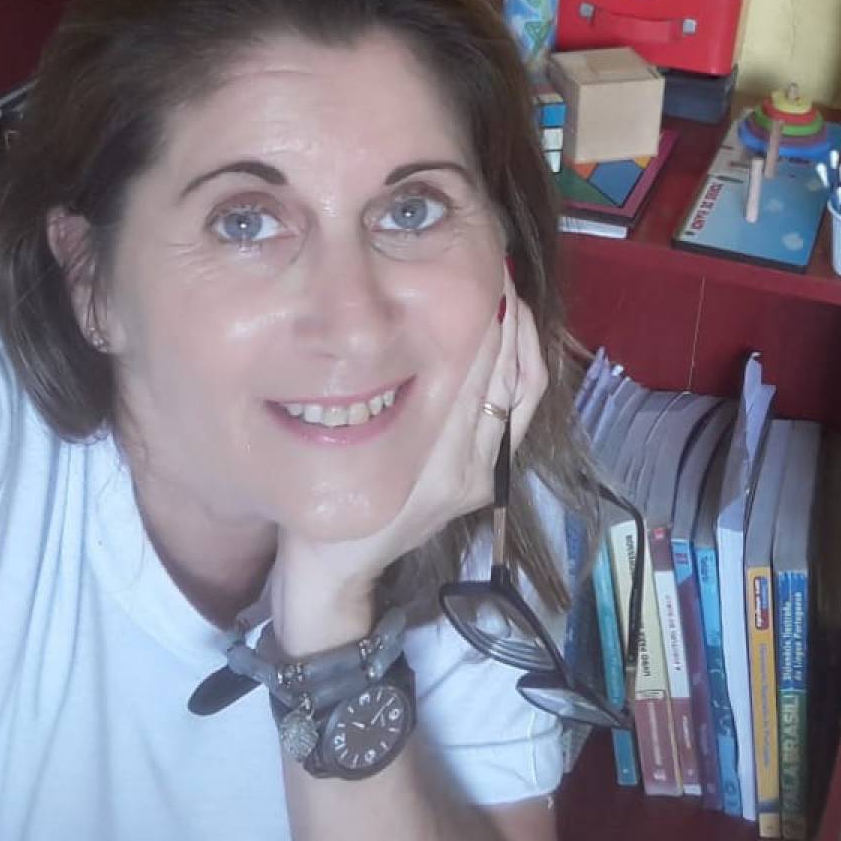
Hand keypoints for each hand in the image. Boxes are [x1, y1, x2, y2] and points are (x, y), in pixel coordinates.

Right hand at [268, 262, 546, 653]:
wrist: (334, 576)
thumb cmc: (320, 510)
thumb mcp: (337, 452)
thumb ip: (367, 401)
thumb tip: (393, 332)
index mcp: (438, 463)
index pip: (477, 372)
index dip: (485, 316)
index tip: (479, 269)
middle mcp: (471, 471)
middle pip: (510, 377)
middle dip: (508, 317)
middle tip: (496, 263)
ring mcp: (483, 478)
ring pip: (521, 392)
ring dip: (519, 338)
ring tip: (504, 289)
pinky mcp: (487, 482)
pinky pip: (517, 413)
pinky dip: (518, 369)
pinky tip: (506, 339)